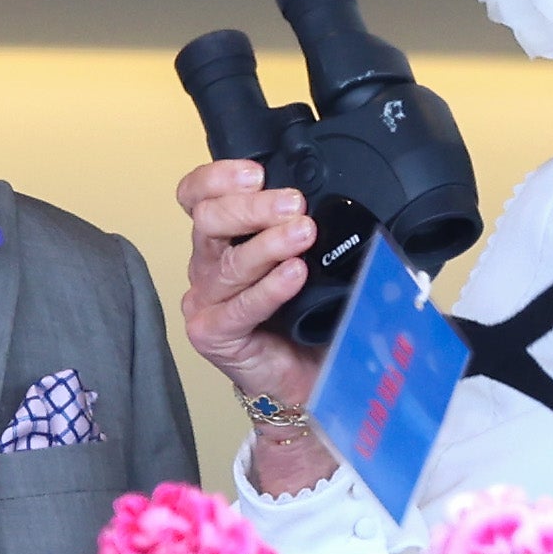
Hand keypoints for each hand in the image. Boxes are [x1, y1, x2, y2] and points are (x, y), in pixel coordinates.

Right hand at [175, 160, 337, 494]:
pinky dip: (269, 288)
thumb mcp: (311, 262)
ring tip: (302, 232)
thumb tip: (354, 201)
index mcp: (224, 240)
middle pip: (208, 220)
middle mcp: (208, 266)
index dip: (218, 178)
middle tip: (293, 203)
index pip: (198, 196)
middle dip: (252, 206)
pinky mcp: (213, 334)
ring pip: (226, 262)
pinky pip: (240, 307)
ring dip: (268, 243)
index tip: (256, 171)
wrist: (305, 382)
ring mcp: (207, 301)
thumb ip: (311, 230)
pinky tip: (294, 275)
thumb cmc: (304, 321)